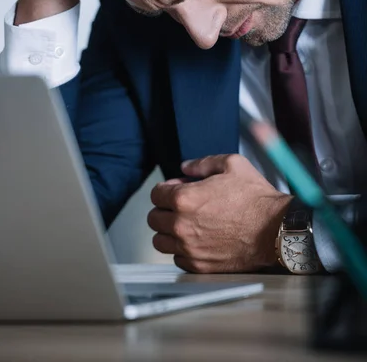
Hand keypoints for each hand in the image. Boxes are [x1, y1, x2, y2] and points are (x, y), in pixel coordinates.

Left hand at [148, 154, 291, 272]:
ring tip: (185, 225)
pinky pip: (177, 259)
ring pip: (160, 242)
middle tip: (180, 207)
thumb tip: (186, 167)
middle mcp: (181, 225)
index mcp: (184, 199)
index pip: (155, 194)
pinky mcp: (199, 266)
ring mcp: (189, 248)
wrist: (276, 230)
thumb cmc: (256, 199)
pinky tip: (196, 241)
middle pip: (154, 218)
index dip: (166, 189)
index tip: (176, 189)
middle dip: (164, 209)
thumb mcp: (232, 165)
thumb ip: (203, 164)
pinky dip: (182, 250)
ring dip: (169, 232)